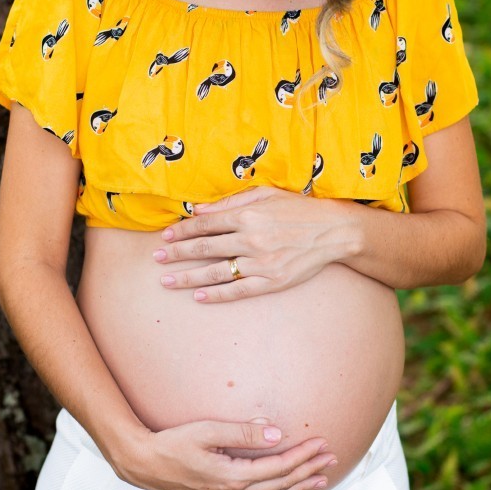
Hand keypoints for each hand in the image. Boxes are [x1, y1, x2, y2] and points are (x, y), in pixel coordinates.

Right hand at [118, 419, 336, 489]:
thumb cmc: (172, 443)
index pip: (278, 467)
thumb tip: (274, 433)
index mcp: (232, 476)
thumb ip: (242, 432)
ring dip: (298, 489)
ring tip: (319, 480)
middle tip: (330, 458)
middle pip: (280, 484)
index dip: (302, 455)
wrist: (144, 463)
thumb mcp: (207, 430)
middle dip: (308, 470)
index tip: (320, 443)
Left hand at [153, 186, 355, 301]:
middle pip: (205, 247)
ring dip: (188, 276)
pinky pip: (238, 290)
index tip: (166, 237)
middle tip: (157, 258)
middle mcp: (251, 238)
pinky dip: (217, 294)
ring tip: (167, 280)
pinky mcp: (272, 281)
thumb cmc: (298, 209)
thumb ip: (230, 202)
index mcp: (248, 214)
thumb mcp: (265, 194)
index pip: (206, 224)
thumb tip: (198, 209)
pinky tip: (199, 295)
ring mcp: (261, 262)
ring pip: (216, 271)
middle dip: (177, 253)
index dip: (182, 231)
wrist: (333, 231)